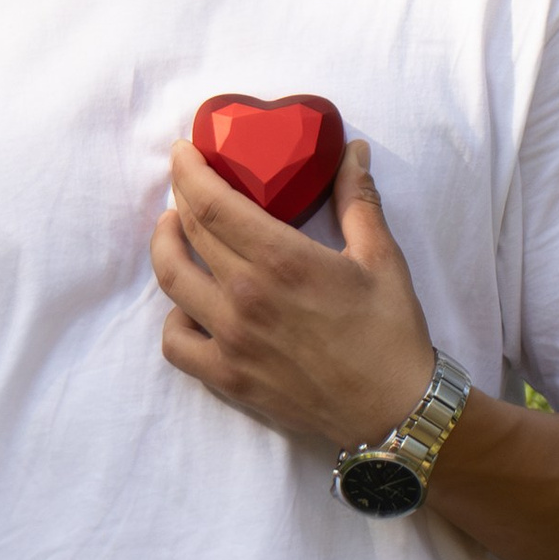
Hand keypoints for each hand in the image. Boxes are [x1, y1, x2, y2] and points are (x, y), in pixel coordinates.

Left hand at [152, 132, 436, 450]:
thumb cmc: (390, 332)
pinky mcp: (228, 377)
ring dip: (165, 247)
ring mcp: (231, 340)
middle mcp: (246, 297)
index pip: (212, 204)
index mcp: (282, 260)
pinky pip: (176, 343)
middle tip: (185, 183)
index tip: (182, 152)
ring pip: (171, 282)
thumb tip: (353, 150)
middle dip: (179, 199)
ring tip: (175, 231)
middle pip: (188, 234)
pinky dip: (173, 318)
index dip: (188, 172)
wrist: (393, 409)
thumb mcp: (381, 256)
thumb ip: (358, 198)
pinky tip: (189, 303)